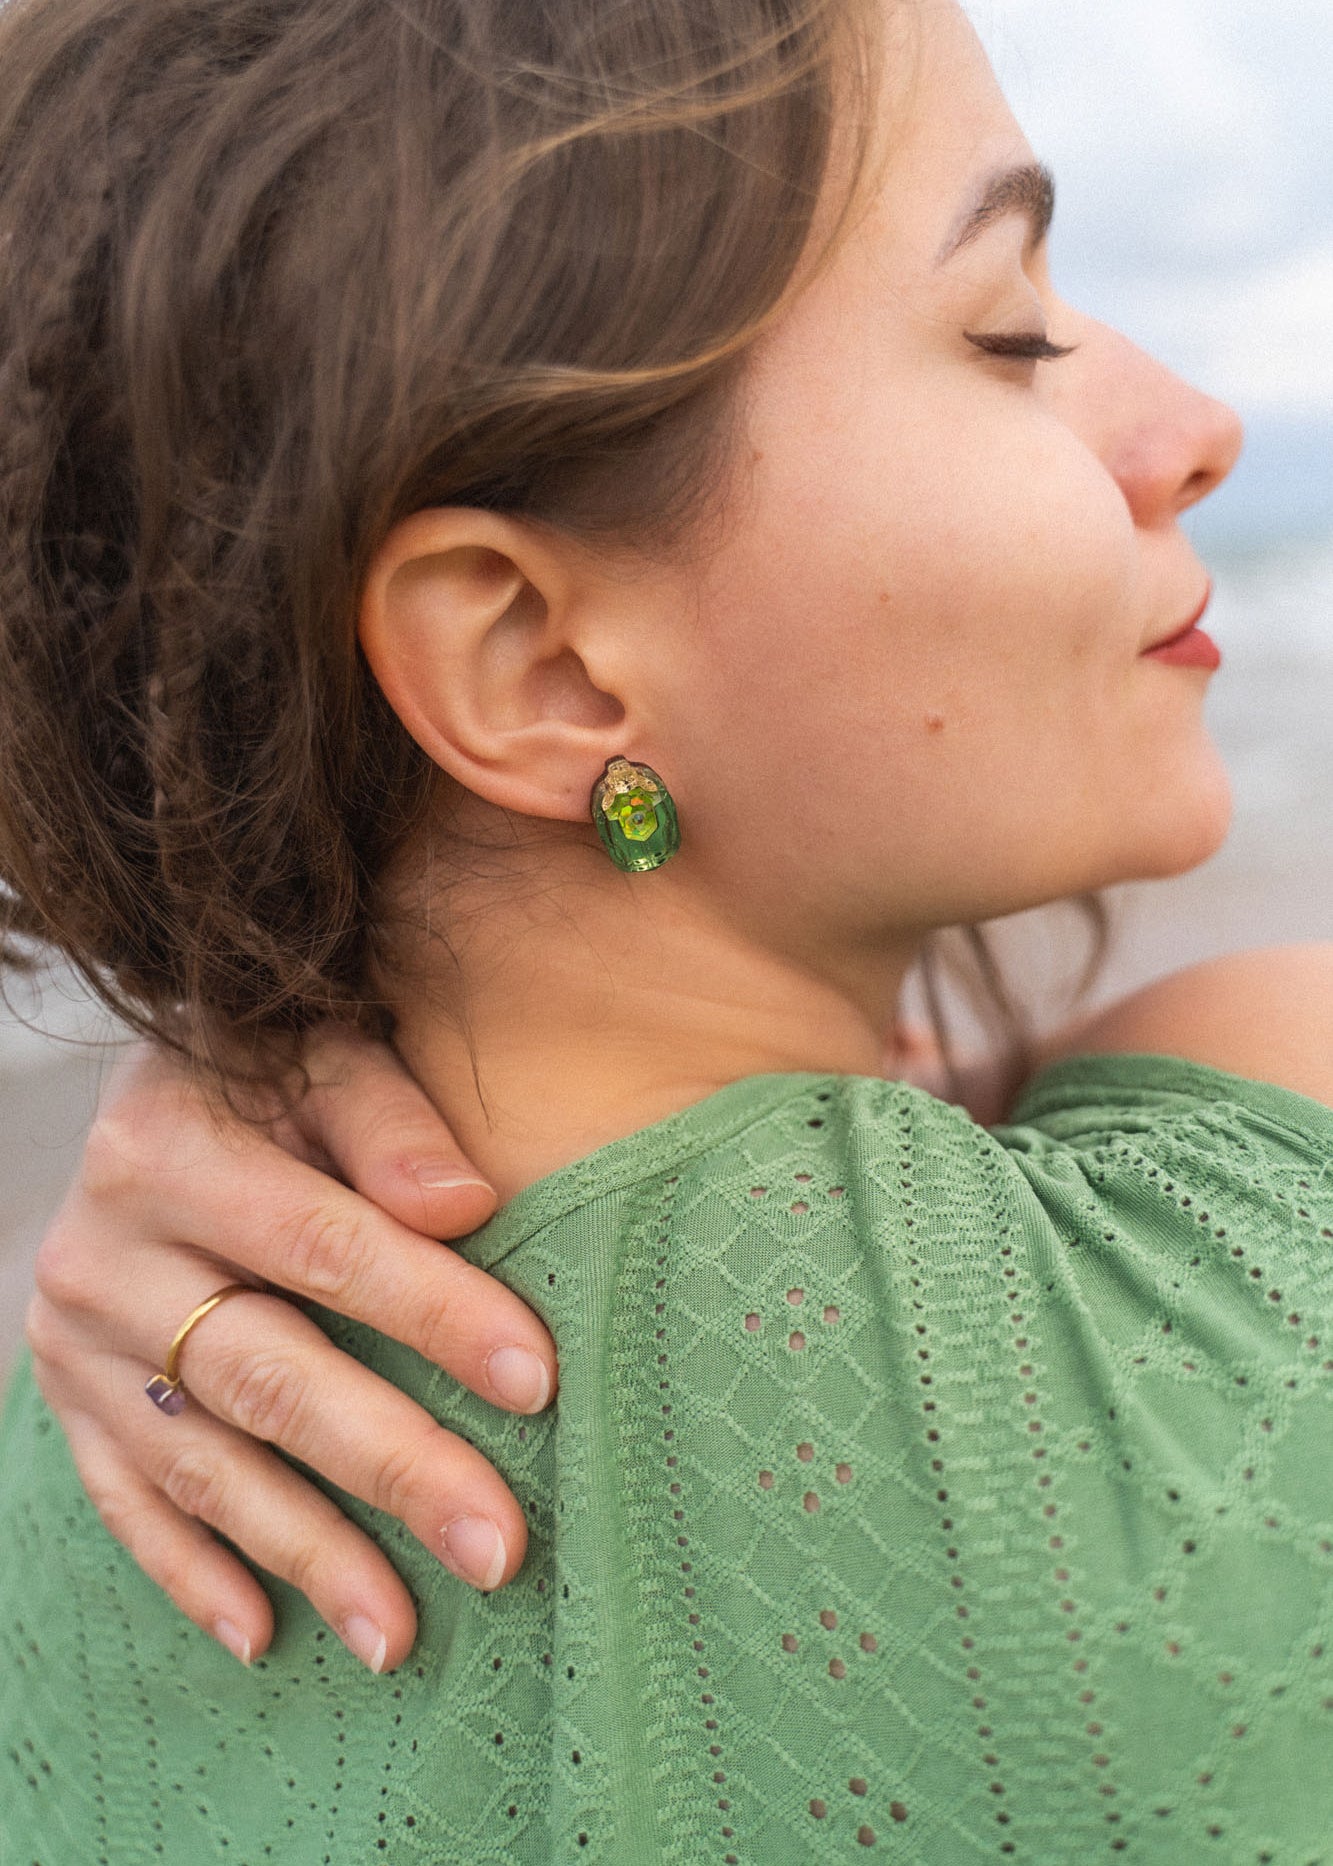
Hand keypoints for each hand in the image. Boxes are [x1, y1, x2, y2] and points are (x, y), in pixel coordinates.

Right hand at [23, 1026, 557, 1674]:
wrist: (147, 1098)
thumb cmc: (267, 1067)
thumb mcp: (320, 1050)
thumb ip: (387, 1116)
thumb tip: (466, 1204)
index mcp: (169, 1148)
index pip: (323, 1247)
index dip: (433, 1312)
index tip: (537, 1381)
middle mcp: (105, 1253)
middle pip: (267, 1377)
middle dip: (391, 1466)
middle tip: (498, 1548)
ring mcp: (77, 1340)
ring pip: (203, 1463)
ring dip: (306, 1552)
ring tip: (402, 1636)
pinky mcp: (70, 1401)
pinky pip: (127, 1503)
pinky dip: (192, 1575)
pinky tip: (266, 1638)